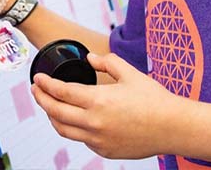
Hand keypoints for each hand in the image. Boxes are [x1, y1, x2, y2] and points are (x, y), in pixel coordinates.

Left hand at [31, 52, 187, 158]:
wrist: (174, 127)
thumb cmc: (154, 99)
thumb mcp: (130, 73)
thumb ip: (106, 62)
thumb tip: (90, 58)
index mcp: (98, 101)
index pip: (61, 92)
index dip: (45, 84)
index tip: (38, 78)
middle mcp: (94, 123)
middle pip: (55, 112)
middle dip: (42, 100)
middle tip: (36, 90)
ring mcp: (98, 140)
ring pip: (64, 130)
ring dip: (53, 117)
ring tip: (50, 106)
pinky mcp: (105, 151)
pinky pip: (82, 140)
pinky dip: (74, 129)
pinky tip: (76, 119)